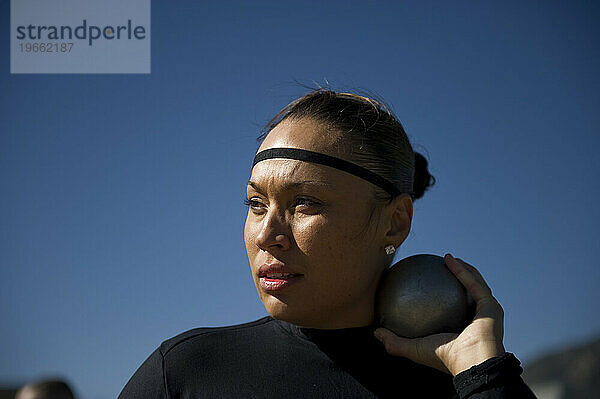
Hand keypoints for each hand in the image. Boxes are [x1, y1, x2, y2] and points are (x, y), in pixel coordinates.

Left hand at [374, 254, 505, 375]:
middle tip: (440, 267)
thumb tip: (375, 332)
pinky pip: (474, 283)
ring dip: (463, 269)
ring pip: (476, 284)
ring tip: (448, 258)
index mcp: (462, 330)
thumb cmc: (445, 358)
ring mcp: (486, 312)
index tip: (428, 284)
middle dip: (458, 278)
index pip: (453, 310)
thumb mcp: (414, 348)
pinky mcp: (491, 305)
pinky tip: (448, 259)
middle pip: (468, 294)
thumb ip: (394, 342)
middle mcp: (476, 320)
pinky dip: (462, 270)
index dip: (443, 296)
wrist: (471, 363)